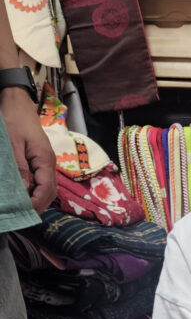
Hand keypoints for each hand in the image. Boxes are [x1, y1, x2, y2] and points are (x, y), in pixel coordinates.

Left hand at [0, 87, 55, 211]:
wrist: (17, 103)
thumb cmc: (14, 121)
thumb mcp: (13, 145)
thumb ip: (20, 168)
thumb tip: (25, 190)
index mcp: (45, 160)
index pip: (46, 189)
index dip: (36, 203)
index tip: (25, 213)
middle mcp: (49, 163)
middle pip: (50, 192)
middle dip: (39, 205)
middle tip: (24, 216)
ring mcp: (47, 162)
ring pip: (48, 188)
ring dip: (38, 199)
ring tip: (25, 208)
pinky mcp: (41, 160)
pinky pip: (43, 180)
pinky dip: (36, 191)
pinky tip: (26, 194)